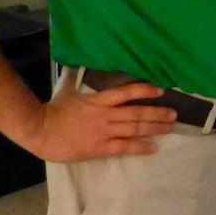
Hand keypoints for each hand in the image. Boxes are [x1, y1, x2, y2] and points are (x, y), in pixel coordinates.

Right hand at [22, 83, 176, 162]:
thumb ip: (79, 80)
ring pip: (134, 129)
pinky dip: (140, 147)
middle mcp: (105, 115)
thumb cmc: (54, 111)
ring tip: (169, 127)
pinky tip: (152, 147)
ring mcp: (104, 132)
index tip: (160, 90)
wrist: (41, 131)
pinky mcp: (99, 148)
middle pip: (136, 113)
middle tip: (174, 114)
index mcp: (98, 100)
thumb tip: (82, 66)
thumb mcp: (69, 91)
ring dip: (154, 128)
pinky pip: (124, 147)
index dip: (144, 90)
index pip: (126, 92)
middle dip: (157, 113)